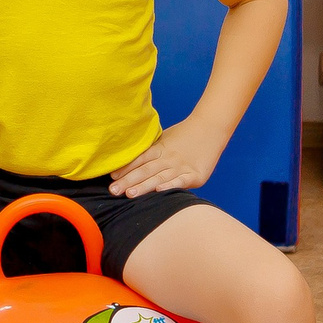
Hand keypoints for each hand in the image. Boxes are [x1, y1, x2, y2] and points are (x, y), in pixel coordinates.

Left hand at [108, 121, 223, 198]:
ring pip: (160, 178)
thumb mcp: (164, 139)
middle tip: (114, 190)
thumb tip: (126, 159)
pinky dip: (170, 186)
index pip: (139, 159)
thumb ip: (150, 149)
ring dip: (144, 187)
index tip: (111, 176)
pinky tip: (159, 191)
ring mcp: (182, 167)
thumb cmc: (185, 135)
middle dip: (129, 181)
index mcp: (160, 149)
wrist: (211, 128)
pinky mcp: (196, 175)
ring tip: (130, 194)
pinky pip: (181, 182)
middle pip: (146, 170)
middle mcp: (169, 158)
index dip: (126, 168)